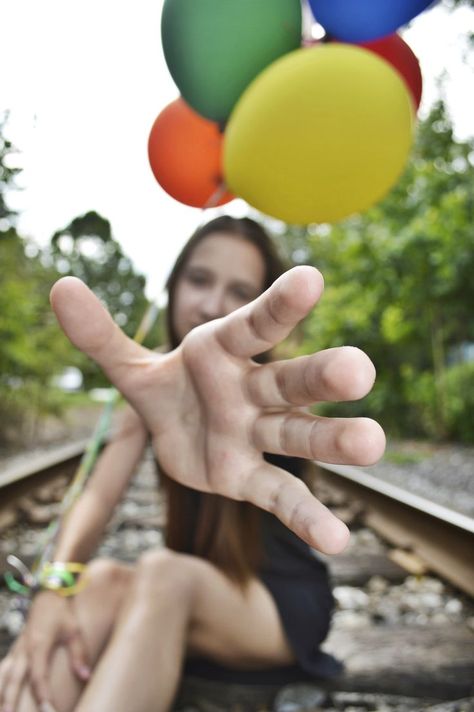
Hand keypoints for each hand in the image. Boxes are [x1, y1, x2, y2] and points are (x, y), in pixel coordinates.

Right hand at [0, 591, 89, 708]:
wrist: (48, 595)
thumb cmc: (63, 613)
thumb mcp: (74, 631)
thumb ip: (79, 654)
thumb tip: (85, 676)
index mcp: (39, 645)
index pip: (39, 676)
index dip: (43, 695)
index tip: (48, 710)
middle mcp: (24, 650)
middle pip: (14, 680)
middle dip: (10, 700)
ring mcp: (17, 650)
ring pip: (4, 676)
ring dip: (2, 694)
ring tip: (3, 711)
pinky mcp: (15, 650)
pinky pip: (3, 669)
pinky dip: (0, 682)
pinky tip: (0, 695)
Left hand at [50, 267, 384, 554]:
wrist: (178, 433)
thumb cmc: (168, 391)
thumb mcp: (130, 368)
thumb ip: (100, 335)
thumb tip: (61, 286)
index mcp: (223, 353)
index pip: (253, 325)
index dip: (278, 305)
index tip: (312, 278)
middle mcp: (250, 391)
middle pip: (290, 381)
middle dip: (321, 376)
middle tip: (359, 370)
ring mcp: (256, 435)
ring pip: (299, 435)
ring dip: (335, 440)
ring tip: (373, 443)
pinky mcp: (249, 479)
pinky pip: (281, 495)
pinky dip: (307, 517)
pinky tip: (338, 540)